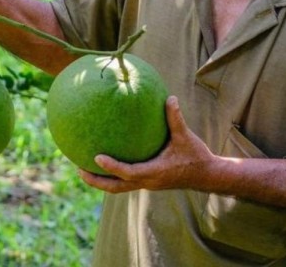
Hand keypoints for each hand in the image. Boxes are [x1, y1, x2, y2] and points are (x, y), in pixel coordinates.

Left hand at [78, 96, 216, 193]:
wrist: (207, 175)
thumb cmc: (196, 156)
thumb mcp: (186, 137)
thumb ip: (175, 118)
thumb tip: (170, 97)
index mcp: (154, 172)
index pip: (128, 173)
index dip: (111, 167)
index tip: (96, 157)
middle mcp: (147, 182)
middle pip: (115, 188)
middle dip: (95, 181)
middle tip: (78, 169)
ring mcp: (146, 184)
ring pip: (118, 187)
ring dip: (100, 180)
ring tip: (82, 168)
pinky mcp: (147, 181)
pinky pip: (124, 181)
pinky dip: (111, 175)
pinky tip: (103, 161)